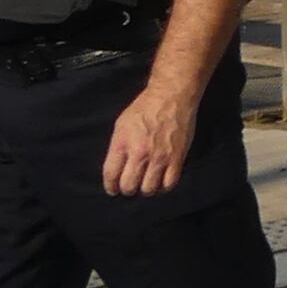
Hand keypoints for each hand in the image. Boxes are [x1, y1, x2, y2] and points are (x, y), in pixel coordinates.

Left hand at [101, 80, 197, 198]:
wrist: (171, 97)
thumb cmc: (144, 108)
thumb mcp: (122, 124)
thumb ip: (118, 147)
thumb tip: (117, 168)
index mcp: (122, 143)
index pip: (111, 174)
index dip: (110, 187)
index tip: (112, 190)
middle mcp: (139, 153)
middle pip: (128, 186)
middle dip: (127, 190)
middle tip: (130, 187)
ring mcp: (159, 157)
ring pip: (149, 189)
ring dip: (145, 190)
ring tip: (146, 184)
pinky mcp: (177, 158)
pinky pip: (169, 184)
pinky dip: (163, 188)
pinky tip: (161, 183)